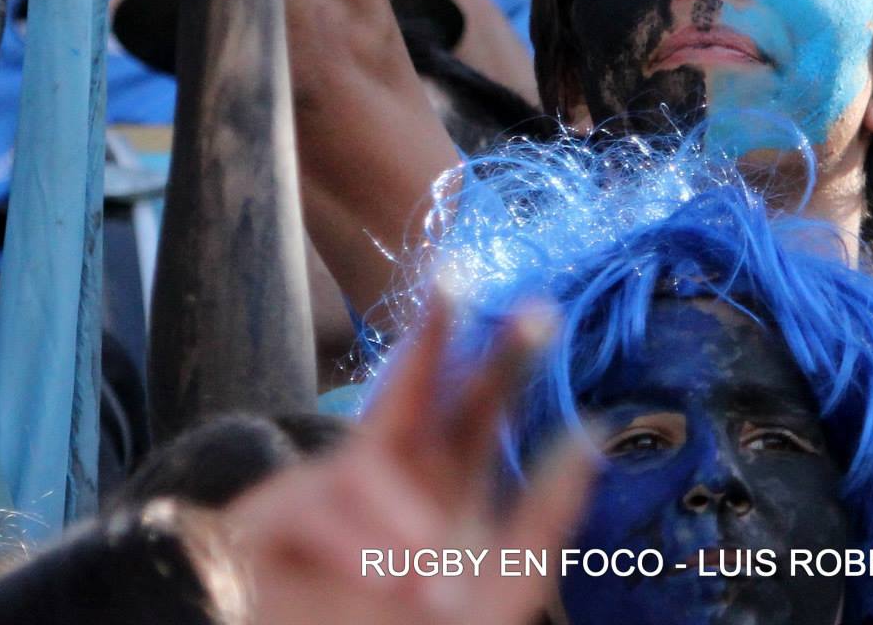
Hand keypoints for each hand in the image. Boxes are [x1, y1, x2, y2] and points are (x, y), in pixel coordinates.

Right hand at [219, 295, 595, 624]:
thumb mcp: (503, 586)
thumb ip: (545, 517)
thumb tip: (591, 435)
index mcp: (447, 483)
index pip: (476, 406)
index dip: (504, 358)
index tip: (540, 308)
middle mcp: (390, 471)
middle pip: (414, 386)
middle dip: (437, 336)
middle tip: (458, 283)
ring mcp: (331, 487)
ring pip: (366, 464)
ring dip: (401, 521)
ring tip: (432, 589)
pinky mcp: (280, 515)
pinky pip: (323, 509)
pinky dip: (360, 549)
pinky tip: (384, 584)